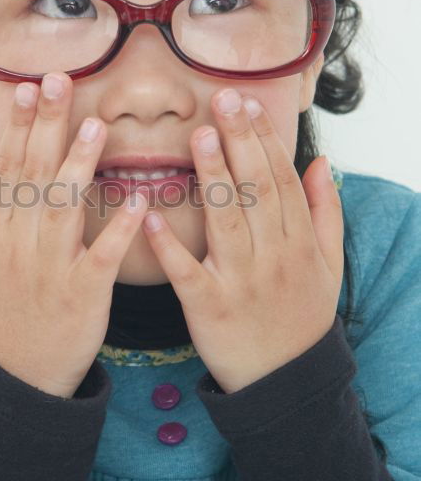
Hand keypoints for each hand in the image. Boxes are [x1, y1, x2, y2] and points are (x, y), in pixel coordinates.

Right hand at [0, 72, 148, 398]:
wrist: (17, 377)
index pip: (10, 168)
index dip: (21, 126)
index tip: (30, 87)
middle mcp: (22, 244)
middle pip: (35, 176)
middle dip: (48, 127)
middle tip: (61, 81)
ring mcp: (52, 269)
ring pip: (64, 209)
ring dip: (79, 166)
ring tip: (96, 126)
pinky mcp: (84, 294)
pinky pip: (102, 256)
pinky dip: (119, 230)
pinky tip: (139, 201)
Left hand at [141, 89, 343, 392]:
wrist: (285, 381)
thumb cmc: (302, 316)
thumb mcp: (330, 265)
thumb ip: (326, 211)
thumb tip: (321, 162)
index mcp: (298, 241)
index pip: (279, 178)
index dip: (263, 138)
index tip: (247, 102)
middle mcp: (272, 255)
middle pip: (255, 189)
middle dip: (239, 141)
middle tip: (222, 99)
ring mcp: (240, 281)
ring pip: (226, 221)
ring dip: (213, 178)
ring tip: (198, 137)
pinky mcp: (208, 307)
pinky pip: (186, 272)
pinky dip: (168, 244)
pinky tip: (149, 213)